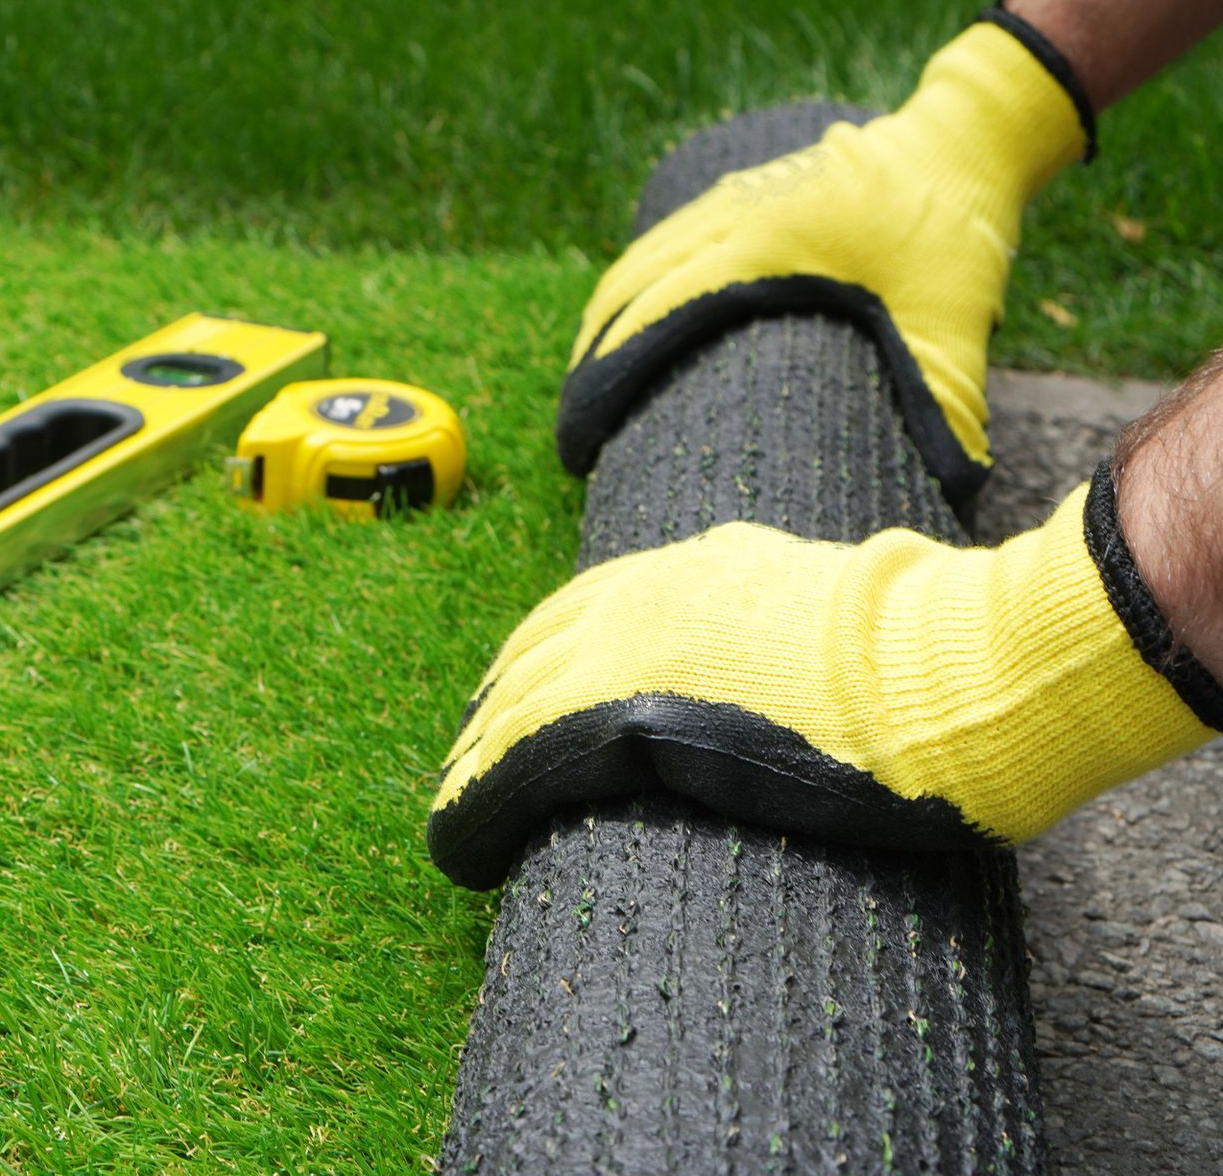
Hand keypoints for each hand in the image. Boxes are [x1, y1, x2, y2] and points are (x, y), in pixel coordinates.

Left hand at [427, 465, 1216, 889]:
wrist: (951, 661)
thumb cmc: (931, 641)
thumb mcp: (840, 597)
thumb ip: (788, 609)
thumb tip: (808, 639)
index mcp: (696, 569)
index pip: (587, 611)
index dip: (547, 661)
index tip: (523, 700)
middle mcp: (643, 595)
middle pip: (533, 655)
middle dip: (499, 710)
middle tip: (473, 760)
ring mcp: (625, 650)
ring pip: (513, 707)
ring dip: (478, 762)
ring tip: (454, 810)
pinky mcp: (618, 716)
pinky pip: (518, 758)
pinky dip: (478, 799)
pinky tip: (456, 837)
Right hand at [557, 18, 1090, 504]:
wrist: (963, 141)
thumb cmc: (955, 234)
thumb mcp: (954, 325)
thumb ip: (945, 404)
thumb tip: (953, 485)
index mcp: (768, 245)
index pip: (661, 309)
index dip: (613, 372)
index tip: (586, 431)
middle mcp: (736, 212)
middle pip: (631, 284)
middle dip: (593, 355)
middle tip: (575, 426)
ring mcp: (734, 195)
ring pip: (641, 257)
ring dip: (606, 317)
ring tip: (586, 381)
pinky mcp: (741, 191)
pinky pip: (665, 238)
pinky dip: (634, 281)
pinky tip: (624, 321)